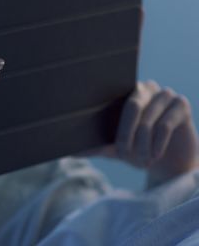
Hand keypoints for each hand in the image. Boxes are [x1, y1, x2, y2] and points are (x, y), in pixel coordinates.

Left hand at [78, 80, 198, 184]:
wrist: (169, 162)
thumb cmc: (137, 150)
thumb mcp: (114, 150)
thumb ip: (95, 147)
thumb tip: (69, 151)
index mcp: (124, 92)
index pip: (112, 95)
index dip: (107, 112)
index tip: (101, 125)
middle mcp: (145, 87)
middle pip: (131, 106)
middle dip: (125, 135)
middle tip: (124, 155)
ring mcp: (165, 93)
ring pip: (147, 120)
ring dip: (142, 144)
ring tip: (141, 161)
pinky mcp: (181, 104)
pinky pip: (164, 125)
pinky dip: (157, 144)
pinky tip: (154, 156)